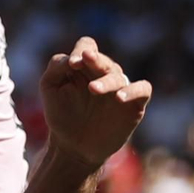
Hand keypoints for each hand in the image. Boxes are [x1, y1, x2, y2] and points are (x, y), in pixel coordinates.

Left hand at [39, 37, 150, 171]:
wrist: (73, 146)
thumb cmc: (61, 114)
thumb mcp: (50, 87)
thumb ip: (57, 67)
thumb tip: (73, 58)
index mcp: (85, 66)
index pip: (88, 46)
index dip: (82, 50)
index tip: (71, 64)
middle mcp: (104, 74)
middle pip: (103, 60)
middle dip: (95, 60)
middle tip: (84, 62)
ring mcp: (120, 88)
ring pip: (119, 75)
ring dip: (106, 80)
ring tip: (93, 89)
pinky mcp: (134, 104)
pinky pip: (142, 89)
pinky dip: (134, 90)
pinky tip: (119, 97)